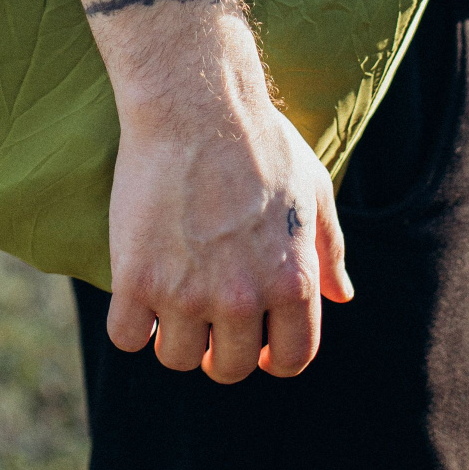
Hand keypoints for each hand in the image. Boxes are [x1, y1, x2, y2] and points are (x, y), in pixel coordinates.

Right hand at [105, 19, 354, 384]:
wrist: (195, 103)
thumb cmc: (259, 138)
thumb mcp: (313, 187)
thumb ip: (329, 247)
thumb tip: (341, 295)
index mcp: (292, 280)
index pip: (293, 357)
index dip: (276, 357)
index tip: (258, 345)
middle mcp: (243, 297)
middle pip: (231, 366)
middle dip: (222, 352)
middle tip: (208, 322)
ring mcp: (187, 292)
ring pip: (177, 358)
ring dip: (175, 338)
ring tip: (171, 303)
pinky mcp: (137, 277)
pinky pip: (127, 336)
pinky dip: (131, 325)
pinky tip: (136, 294)